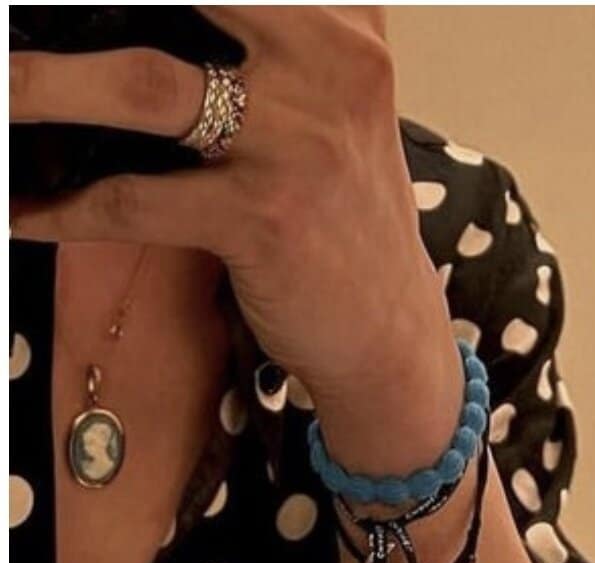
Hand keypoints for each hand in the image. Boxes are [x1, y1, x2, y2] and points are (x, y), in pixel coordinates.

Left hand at [10, 7, 462, 473]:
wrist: (389, 331)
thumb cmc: (348, 220)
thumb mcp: (338, 112)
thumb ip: (277, 50)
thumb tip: (137, 28)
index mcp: (349, 30)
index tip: (78, 4)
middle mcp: (331, 68)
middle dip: (82, 10)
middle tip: (14, 26)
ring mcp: (299, 142)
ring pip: (138, 84)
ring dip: (35, 87)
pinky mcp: (263, 216)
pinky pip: (130, 201)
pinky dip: (59, 209)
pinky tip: (19, 212)